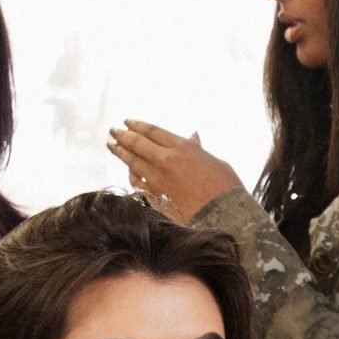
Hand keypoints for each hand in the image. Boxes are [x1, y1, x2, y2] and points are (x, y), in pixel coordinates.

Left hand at [107, 120, 243, 220]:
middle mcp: (166, 160)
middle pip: (137, 144)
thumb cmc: (226, 188)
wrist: (224, 216)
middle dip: (123, 136)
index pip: (152, 131)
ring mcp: (158, 180)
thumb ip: (198, 149)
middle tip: (113, 132)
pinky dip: (131, 175)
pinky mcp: (156, 197)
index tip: (127, 122)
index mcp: (182, 147)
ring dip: (120, 153)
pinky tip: (128, 172)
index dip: (137, 125)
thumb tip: (192, 138)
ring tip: (113, 147)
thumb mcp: (215, 161)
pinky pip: (137, 183)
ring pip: (133, 162)